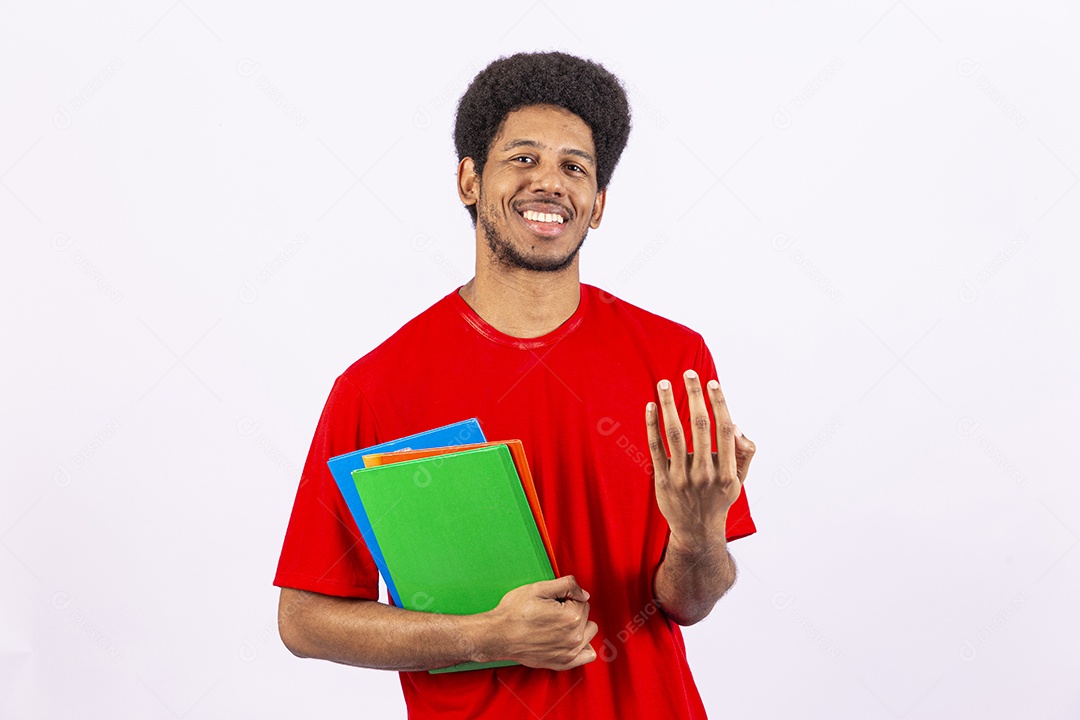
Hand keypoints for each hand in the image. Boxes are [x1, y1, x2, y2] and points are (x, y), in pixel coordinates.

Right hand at [483, 575, 597, 670]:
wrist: (498, 636)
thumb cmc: (514, 613)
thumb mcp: (538, 588)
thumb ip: (567, 585)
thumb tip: (584, 594)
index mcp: (571, 617)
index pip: (582, 600)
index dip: (566, 597)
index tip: (552, 601)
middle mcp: (574, 637)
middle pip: (585, 615)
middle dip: (572, 609)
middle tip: (551, 611)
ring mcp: (569, 652)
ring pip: (589, 632)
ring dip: (579, 626)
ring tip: (559, 624)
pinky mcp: (563, 663)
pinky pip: (587, 654)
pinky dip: (582, 646)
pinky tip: (568, 639)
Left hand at [646, 369, 755, 550]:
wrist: (696, 531)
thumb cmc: (718, 498)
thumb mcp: (739, 480)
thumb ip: (744, 452)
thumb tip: (735, 424)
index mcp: (727, 472)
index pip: (723, 429)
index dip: (718, 403)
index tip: (711, 383)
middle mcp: (705, 474)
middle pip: (700, 426)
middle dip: (694, 396)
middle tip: (689, 372)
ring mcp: (682, 478)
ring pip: (674, 434)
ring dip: (668, 404)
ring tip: (663, 384)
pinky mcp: (662, 481)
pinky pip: (656, 448)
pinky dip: (652, 426)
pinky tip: (650, 407)